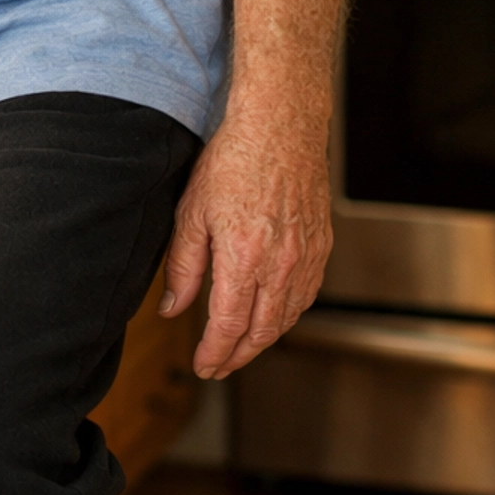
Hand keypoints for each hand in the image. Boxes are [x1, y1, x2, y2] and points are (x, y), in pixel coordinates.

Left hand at [157, 109, 332, 379]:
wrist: (280, 127)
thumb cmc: (233, 162)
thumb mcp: (192, 213)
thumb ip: (183, 267)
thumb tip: (173, 309)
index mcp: (244, 259)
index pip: (229, 326)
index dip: (215, 353)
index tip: (203, 365)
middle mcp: (281, 265)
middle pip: (261, 331)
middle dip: (238, 356)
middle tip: (219, 366)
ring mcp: (306, 257)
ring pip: (287, 317)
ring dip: (263, 339)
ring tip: (241, 347)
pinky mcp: (321, 246)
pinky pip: (306, 295)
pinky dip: (288, 314)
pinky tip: (273, 315)